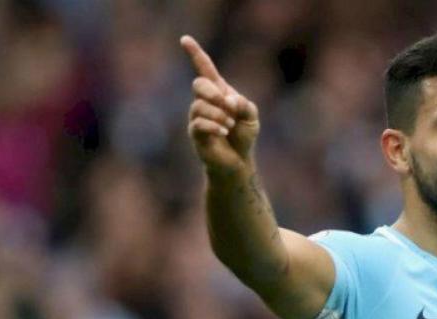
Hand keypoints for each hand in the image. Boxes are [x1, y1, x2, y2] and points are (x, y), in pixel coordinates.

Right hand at [180, 35, 259, 174]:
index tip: (185, 39)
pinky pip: (199, 123)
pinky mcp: (195, 133)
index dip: (195, 54)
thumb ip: (244, 104)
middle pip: (199, 85)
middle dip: (213, 93)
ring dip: (219, 114)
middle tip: (229, 107)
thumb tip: (228, 100)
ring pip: (200, 106)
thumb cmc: (243, 136)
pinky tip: (224, 131)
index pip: (204, 69)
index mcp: (219, 92)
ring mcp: (197, 117)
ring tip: (230, 125)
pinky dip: (214, 126)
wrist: (238, 161)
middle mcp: (204, 101)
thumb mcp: (251, 116)